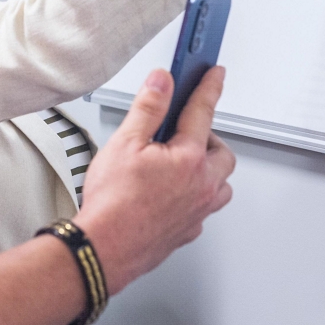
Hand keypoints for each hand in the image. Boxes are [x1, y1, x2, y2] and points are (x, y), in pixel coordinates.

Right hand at [73, 67, 235, 292]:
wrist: (102, 250)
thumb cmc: (112, 204)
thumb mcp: (125, 143)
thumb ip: (148, 108)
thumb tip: (162, 82)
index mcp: (189, 159)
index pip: (203, 112)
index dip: (209, 87)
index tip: (215, 74)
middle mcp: (201, 187)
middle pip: (222, 153)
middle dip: (207, 137)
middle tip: (182, 130)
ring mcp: (197, 212)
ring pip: (220, 184)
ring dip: (207, 170)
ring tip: (179, 162)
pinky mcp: (187, 231)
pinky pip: (203, 208)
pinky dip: (195, 196)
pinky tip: (171, 193)